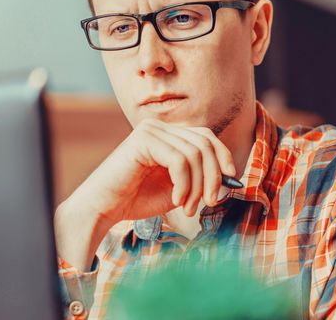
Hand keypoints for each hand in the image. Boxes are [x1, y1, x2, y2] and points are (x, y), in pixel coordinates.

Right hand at [72, 118, 235, 223]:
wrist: (104, 208)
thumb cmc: (137, 199)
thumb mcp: (178, 188)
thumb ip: (199, 179)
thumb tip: (229, 178)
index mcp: (168, 135)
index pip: (206, 136)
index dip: (223, 156)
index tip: (231, 180)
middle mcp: (160, 127)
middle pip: (204, 143)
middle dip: (213, 175)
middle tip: (210, 202)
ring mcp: (151, 130)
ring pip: (194, 154)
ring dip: (196, 186)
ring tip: (187, 207)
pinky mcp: (143, 139)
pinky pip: (179, 160)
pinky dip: (184, 184)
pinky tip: (176, 200)